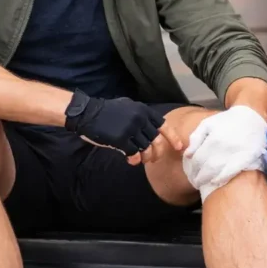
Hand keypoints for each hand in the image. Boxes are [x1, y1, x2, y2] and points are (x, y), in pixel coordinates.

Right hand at [65, 92, 181, 156]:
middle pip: (157, 141)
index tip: (179, 148)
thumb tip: (151, 131)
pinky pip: (133, 153)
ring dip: (145, 157)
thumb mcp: (127, 107)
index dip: (173, 138)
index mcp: (143, 110)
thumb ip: (141, 117)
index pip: (164, 126)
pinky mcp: (121, 139)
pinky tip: (131, 160)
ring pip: (146, 148)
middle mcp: (140, 119)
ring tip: (140, 159)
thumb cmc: (106, 111)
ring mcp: (131, 128)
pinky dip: (134, 159)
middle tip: (154, 159)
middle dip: (157, 152)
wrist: (87, 113)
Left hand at [182, 105, 266, 192]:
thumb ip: (196, 138)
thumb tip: (187, 155)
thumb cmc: (227, 121)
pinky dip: (222, 178)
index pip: (197, 160)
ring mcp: (235, 153)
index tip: (190, 175)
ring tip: (203, 184)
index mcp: (212, 139)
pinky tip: (216, 182)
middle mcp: (223, 147)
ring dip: (207, 180)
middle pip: (206, 168)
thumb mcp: (208, 124)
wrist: (251, 117)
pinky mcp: (246, 158)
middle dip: (198, 178)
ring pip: (217, 172)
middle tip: (195, 182)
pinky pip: (232, 172)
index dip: (192, 170)